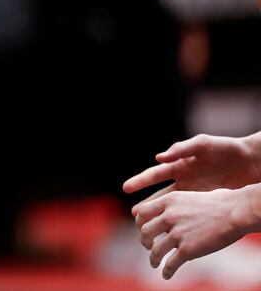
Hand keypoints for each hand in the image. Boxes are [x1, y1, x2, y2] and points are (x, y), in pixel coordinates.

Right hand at [124, 134, 260, 215]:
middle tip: (133, 214)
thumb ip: (181, 149)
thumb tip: (158, 158)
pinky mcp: (207, 202)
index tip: (126, 188)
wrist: (250, 161)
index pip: (155, 174)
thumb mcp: (202, 144)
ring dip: (161, 216)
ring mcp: (195, 192)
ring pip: (173, 207)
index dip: (140, 181)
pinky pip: (190, 214)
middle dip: (146, 203)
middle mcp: (184, 180)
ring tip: (150, 226)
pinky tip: (175, 230)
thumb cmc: (225, 149)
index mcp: (180, 165)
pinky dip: (181, 221)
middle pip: (160, 194)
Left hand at [134, 187, 254, 278]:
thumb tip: (176, 209)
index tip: (143, 228)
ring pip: (156, 250)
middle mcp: (169, 216)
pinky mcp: (188, 249)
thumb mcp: (191, 196)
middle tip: (148, 246)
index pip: (142, 212)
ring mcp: (177, 233)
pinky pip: (171, 263)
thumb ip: (178, 205)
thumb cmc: (220, 202)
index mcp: (168, 201)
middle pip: (145, 231)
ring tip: (154, 263)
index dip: (140, 222)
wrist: (236, 212)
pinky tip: (166, 274)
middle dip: (144, 241)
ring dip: (153, 258)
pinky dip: (166, 271)